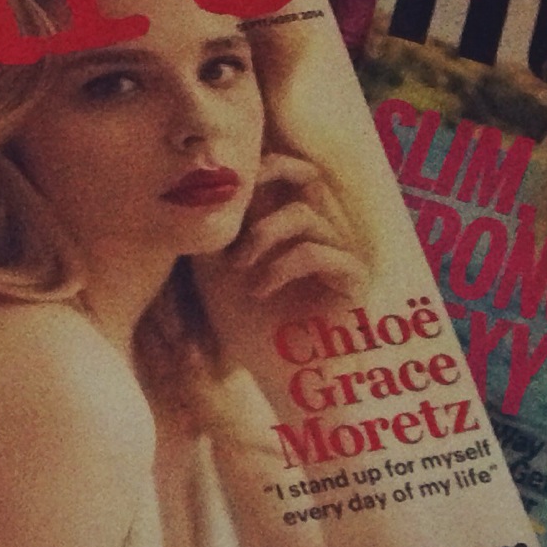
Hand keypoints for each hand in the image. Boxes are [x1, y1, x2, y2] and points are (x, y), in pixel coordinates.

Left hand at [187, 152, 366, 433]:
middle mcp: (323, 232)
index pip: (285, 171)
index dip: (255, 163)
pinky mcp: (355, 281)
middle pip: (309, 171)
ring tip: (239, 267)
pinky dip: (281, 267)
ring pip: (305, 212)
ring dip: (263, 234)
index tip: (216, 177)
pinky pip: (318, 252)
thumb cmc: (250, 331)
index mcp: (292, 226)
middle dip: (270, 172)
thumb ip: (211, 232)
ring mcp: (342, 254)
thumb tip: (191, 190)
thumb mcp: (217, 275)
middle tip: (235, 194)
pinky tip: (260, 291)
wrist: (284, 383)